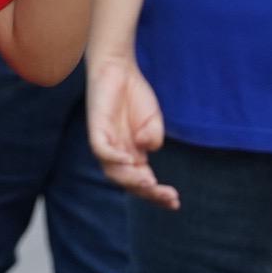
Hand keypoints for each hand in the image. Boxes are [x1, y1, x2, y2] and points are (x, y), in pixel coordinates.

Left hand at [86, 54, 177, 209]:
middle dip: (148, 193)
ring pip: (113, 172)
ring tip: (150, 183)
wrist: (119, 70)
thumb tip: (147, 148)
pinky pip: (101, 149)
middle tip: (168, 197)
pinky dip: (113, 157)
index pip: (143, 182)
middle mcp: (118, 154)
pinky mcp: (96, 129)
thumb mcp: (153, 121)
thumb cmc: (135, 96)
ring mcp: (106, 143)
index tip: (176, 202)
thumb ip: (153, 137)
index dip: (157, 194)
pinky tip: (129, 161)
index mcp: (133, 156)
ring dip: (131, 180)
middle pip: (128, 183)